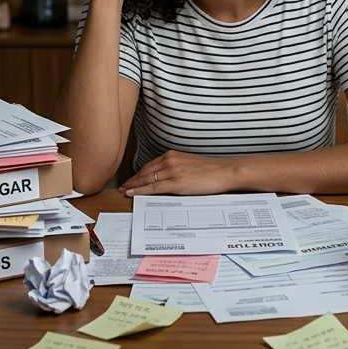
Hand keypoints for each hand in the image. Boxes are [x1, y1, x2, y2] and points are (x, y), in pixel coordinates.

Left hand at [119, 150, 239, 195]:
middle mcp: (170, 161)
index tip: (131, 179)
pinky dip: (140, 191)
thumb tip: (167, 178)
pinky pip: (153, 188)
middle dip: (132, 180)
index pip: (150, 165)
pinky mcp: (176, 183)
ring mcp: (172, 171)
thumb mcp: (190, 165)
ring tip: (124, 191)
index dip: (138, 173)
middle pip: (145, 172)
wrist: (225, 171)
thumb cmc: (212, 170)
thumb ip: (177, 168)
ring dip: (133, 185)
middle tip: (123, 186)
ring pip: (146, 180)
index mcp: (173, 155)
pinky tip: (131, 193)